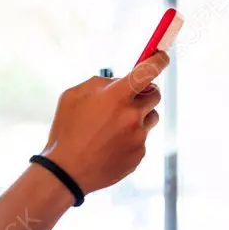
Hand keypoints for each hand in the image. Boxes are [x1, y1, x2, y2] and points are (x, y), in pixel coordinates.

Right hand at [38, 51, 167, 195]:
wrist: (66, 172)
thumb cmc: (66, 131)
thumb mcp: (73, 96)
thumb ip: (100, 83)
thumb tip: (118, 82)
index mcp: (116, 97)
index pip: (148, 71)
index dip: (158, 60)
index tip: (162, 57)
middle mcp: (132, 116)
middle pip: (155, 95)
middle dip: (145, 92)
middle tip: (130, 97)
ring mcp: (138, 137)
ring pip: (150, 118)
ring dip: (138, 116)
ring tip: (113, 127)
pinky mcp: (139, 155)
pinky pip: (141, 140)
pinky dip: (130, 139)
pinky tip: (109, 145)